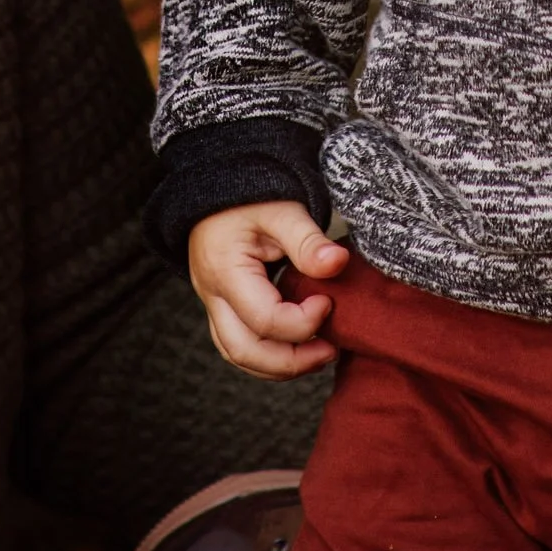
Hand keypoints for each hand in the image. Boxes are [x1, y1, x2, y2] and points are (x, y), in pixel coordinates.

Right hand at [189, 200, 348, 379]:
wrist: (220, 186)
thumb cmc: (251, 195)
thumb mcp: (283, 210)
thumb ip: (308, 240)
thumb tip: (338, 263)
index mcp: (225, 272)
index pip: (264, 319)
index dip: (302, 321)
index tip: (329, 302)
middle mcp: (213, 295)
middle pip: (244, 351)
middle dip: (291, 361)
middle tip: (331, 350)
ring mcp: (213, 304)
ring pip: (239, 354)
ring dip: (280, 364)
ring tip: (320, 353)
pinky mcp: (222, 305)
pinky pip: (239, 343)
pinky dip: (268, 354)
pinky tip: (299, 347)